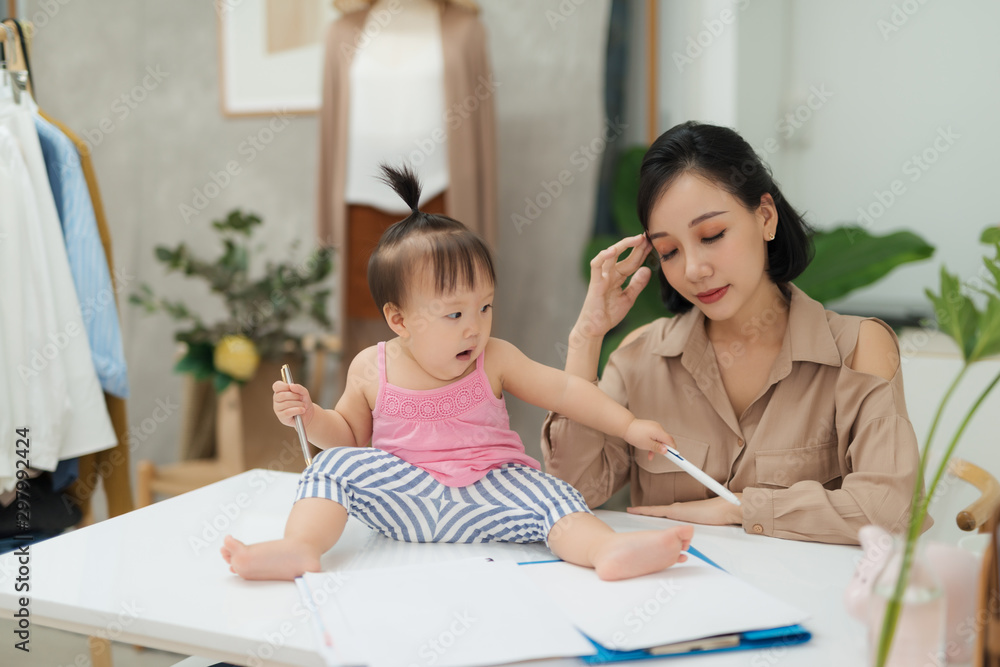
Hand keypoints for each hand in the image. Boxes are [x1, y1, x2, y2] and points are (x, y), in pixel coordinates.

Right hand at [272, 381, 313, 427]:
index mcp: (280, 391)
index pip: (276, 386)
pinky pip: (288, 412)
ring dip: (298, 404)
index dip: (284, 386)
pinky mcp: (281, 417)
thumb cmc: (303, 402)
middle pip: (282, 395)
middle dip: (295, 396)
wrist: (308, 414)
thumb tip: (291, 386)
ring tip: (304, 406)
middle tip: (302, 398)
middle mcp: (277, 399)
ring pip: (286, 404)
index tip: (292, 388)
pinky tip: (302, 410)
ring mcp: (277, 408)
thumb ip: (299, 388)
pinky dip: (297, 410)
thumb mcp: (304, 393)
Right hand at [573, 234, 652, 341]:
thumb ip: (637, 284)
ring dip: (623, 246)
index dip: (642, 253)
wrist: (595, 329)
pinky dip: (603, 256)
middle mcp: (609, 274)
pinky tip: (613, 249)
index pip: (631, 262)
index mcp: (617, 277)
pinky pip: (596, 265)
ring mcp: (601, 277)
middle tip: (647, 237)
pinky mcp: (595, 283)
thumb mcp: (628, 298)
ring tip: (637, 239)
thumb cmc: (608, 314)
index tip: (653, 244)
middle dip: (636, 246)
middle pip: (624, 256)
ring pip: (610, 255)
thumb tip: (647, 269)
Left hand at [623, 418, 674, 461]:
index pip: (671, 441)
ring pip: (660, 440)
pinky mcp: (651, 427)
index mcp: (659, 431)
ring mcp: (655, 427)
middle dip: (663, 449)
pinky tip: (648, 449)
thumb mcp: (647, 444)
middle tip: (659, 456)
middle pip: (666, 441)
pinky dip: (653, 443)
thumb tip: (666, 451)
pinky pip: (655, 437)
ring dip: (657, 448)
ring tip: (649, 455)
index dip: (673, 449)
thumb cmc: (635, 435)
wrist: (625, 426)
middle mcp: (658, 428)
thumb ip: (657, 448)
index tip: (674, 457)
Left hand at [627, 496, 743, 525]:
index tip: (638, 511)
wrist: (723, 509)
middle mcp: (676, 509)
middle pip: (655, 511)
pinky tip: (636, 511)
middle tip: (630, 510)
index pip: (661, 512)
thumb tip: (684, 537)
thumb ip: (690, 528)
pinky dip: (646, 510)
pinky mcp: (676, 511)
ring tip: (630, 510)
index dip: (649, 512)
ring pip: (654, 510)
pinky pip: (656, 511)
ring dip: (643, 511)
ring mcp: (675, 509)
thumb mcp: (699, 523)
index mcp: (680, 512)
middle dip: (643, 511)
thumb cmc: (715, 516)